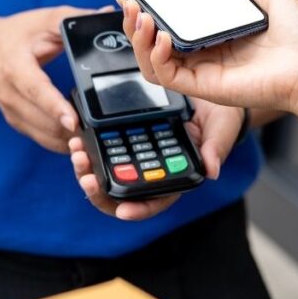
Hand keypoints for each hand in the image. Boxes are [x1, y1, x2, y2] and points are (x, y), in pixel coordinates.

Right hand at [0, 5, 97, 152]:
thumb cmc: (18, 35)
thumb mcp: (44, 20)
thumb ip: (74, 18)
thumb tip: (106, 15)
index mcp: (15, 66)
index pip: (36, 90)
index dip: (55, 107)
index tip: (74, 121)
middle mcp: (9, 94)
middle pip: (43, 121)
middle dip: (72, 130)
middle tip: (101, 131)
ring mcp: (12, 112)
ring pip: (45, 136)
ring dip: (70, 139)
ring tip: (96, 136)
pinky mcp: (17, 123)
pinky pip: (43, 140)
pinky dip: (63, 142)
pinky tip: (81, 138)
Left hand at [68, 100, 244, 219]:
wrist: (206, 88)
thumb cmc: (220, 115)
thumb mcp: (221, 128)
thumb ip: (216, 148)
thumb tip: (212, 171)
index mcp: (176, 177)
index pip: (156, 200)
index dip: (138, 209)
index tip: (121, 210)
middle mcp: (153, 170)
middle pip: (122, 193)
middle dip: (100, 190)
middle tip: (86, 177)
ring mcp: (136, 155)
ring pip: (106, 172)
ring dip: (88, 168)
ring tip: (77, 152)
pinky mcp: (124, 136)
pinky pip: (102, 147)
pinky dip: (89, 145)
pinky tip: (77, 136)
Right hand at [119, 0, 297, 113]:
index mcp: (213, 36)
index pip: (168, 26)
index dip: (146, 13)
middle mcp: (203, 55)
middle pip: (152, 44)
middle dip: (133, 24)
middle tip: (128, 3)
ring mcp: (201, 72)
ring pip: (152, 61)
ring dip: (137, 39)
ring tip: (138, 17)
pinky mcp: (203, 86)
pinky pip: (167, 75)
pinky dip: (155, 56)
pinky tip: (159, 37)